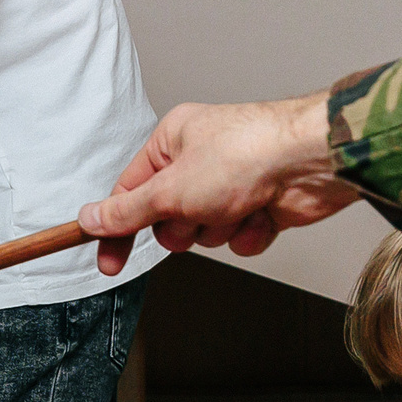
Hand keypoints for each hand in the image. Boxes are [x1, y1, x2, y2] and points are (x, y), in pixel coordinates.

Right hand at [79, 94, 361, 276]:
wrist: (311, 162)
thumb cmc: (246, 154)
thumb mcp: (170, 188)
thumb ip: (126, 211)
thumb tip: (90, 218)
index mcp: (173, 141)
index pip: (130, 191)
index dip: (117, 228)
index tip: (107, 260)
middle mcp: (201, 160)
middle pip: (167, 219)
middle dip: (184, 224)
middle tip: (197, 210)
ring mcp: (232, 184)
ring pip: (204, 232)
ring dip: (219, 227)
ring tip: (238, 204)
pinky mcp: (259, 205)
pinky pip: (237, 238)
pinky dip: (248, 232)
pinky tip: (262, 212)